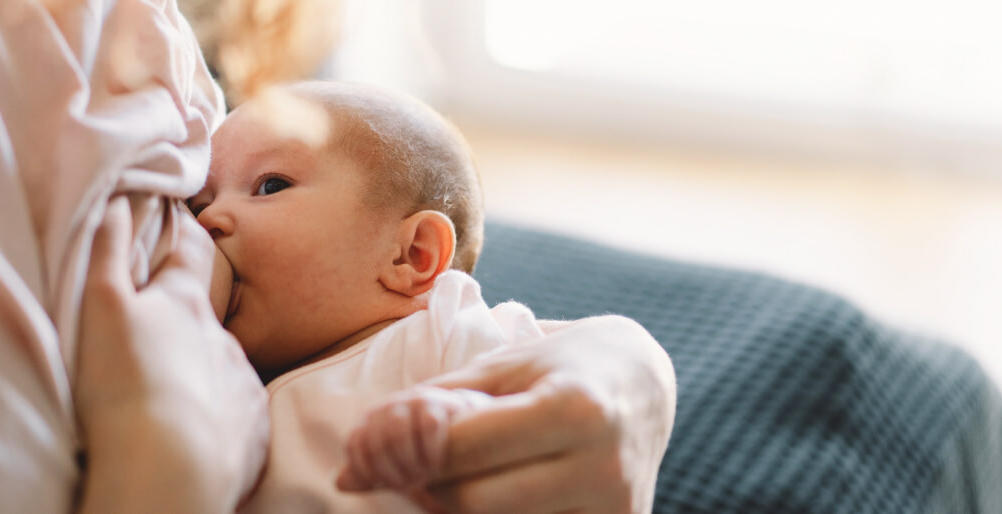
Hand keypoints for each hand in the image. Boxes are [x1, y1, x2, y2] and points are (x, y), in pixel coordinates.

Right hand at [74, 196, 268, 512]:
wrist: (171, 469)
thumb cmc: (125, 385)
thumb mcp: (100, 307)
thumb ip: (107, 251)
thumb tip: (118, 198)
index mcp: (186, 303)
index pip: (191, 251)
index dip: (185, 233)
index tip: (181, 222)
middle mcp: (223, 337)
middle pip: (204, 315)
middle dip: (184, 319)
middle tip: (155, 338)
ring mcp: (243, 381)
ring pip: (220, 365)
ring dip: (198, 372)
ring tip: (166, 395)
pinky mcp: (253, 426)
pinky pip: (236, 412)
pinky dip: (217, 415)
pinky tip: (193, 430)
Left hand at [336, 387, 493, 492]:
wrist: (459, 425)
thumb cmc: (417, 448)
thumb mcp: (390, 462)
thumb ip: (366, 472)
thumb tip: (339, 483)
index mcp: (370, 420)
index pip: (355, 445)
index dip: (367, 471)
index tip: (385, 485)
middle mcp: (386, 407)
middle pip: (377, 442)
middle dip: (392, 472)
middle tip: (410, 486)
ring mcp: (411, 401)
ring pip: (397, 433)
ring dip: (410, 462)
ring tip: (424, 476)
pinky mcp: (438, 403)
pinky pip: (428, 427)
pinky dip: (431, 451)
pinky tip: (437, 463)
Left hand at [340, 315, 675, 513]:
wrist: (645, 384)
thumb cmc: (563, 364)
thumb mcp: (503, 365)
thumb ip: (436, 405)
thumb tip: (356, 462)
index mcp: (573, 408)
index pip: (461, 451)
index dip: (404, 455)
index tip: (373, 451)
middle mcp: (602, 466)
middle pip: (473, 504)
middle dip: (425, 487)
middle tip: (405, 468)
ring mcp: (614, 510)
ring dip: (455, 510)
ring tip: (450, 476)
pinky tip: (491, 491)